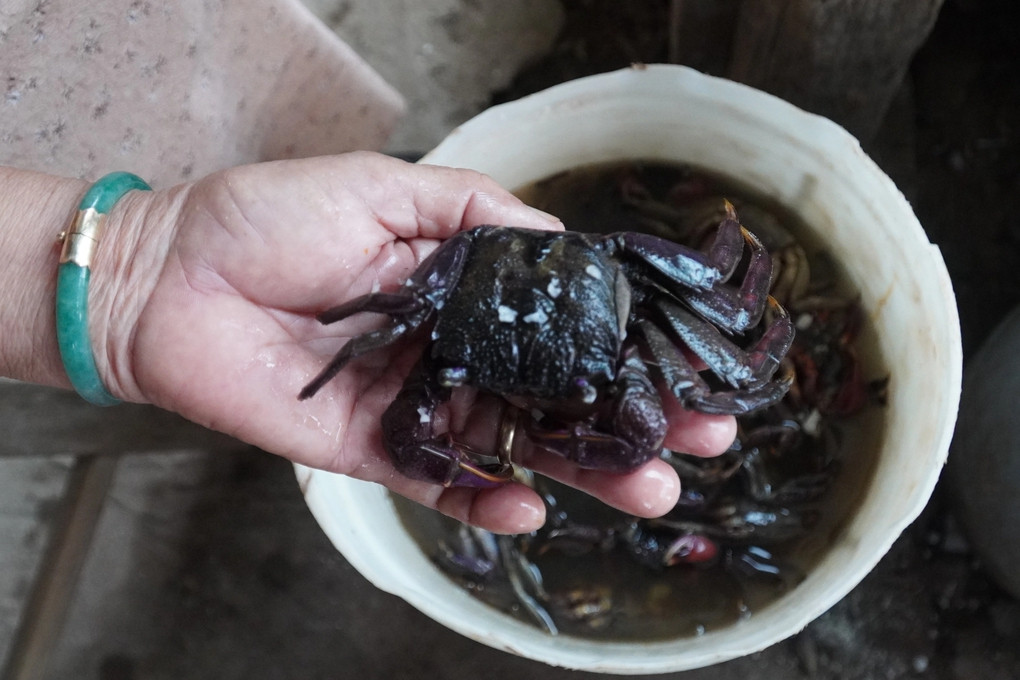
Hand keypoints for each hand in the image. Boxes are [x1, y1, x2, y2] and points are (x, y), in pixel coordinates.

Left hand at [93, 152, 735, 532]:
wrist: (172, 275)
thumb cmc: (269, 217)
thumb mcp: (386, 189)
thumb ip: (475, 214)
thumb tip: (561, 241)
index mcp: (461, 292)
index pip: (559, 326)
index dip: (620, 344)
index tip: (682, 359)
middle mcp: (451, 352)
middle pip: (554, 396)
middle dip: (628, 419)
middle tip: (698, 437)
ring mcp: (417, 404)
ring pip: (513, 445)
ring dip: (581, 469)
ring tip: (651, 487)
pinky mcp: (373, 447)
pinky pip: (439, 482)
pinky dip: (484, 499)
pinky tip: (532, 508)